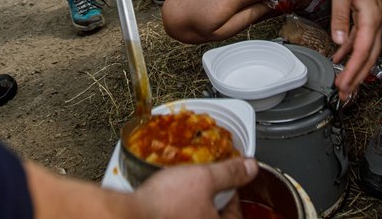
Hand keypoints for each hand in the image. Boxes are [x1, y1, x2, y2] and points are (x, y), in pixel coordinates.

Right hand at [132, 157, 257, 217]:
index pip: (236, 214)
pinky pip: (179, 216)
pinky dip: (177, 209)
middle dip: (212, 199)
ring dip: (194, 204)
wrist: (132, 215)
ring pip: (195, 216)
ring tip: (185, 188)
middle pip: (215, 216)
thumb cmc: (166, 203)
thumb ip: (230, 172)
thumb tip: (249, 167)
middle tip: (205, 184)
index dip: (233, 192)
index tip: (226, 182)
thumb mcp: (204, 178)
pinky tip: (169, 198)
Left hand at [328, 0, 381, 99]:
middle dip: (357, 77)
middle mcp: (376, 22)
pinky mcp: (368, 16)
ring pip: (367, 51)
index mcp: (371, 18)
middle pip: (369, 57)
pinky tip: (340, 57)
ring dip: (356, 68)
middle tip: (345, 94)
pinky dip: (352, 52)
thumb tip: (339, 42)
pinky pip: (362, 40)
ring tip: (344, 83)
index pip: (363, 51)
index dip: (353, 71)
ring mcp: (373, 20)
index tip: (343, 85)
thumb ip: (340, 17)